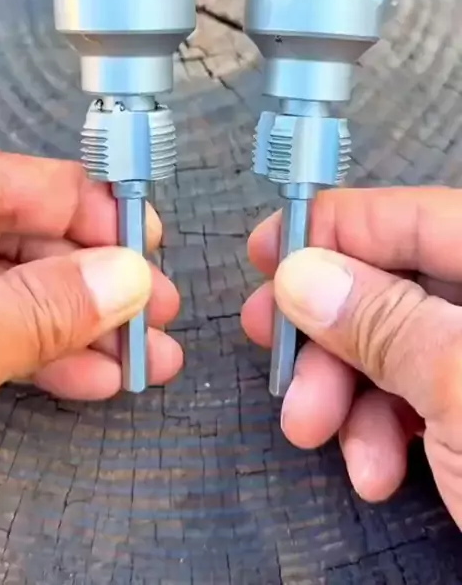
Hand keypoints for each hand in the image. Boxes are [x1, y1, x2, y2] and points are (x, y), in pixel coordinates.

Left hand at [0, 149, 182, 400]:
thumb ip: (39, 306)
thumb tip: (127, 279)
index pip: (19, 181)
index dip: (89, 208)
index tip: (145, 244)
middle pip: (27, 238)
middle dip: (102, 280)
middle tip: (159, 312)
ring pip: (18, 290)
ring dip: (86, 326)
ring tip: (147, 361)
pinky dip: (43, 351)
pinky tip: (95, 378)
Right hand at [242, 187, 461, 528]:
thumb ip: (385, 323)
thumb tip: (304, 274)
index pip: (414, 216)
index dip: (333, 226)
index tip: (266, 250)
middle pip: (396, 284)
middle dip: (330, 329)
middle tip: (275, 354)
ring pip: (398, 347)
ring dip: (346, 391)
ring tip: (317, 434)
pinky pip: (418, 396)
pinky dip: (382, 429)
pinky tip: (375, 470)